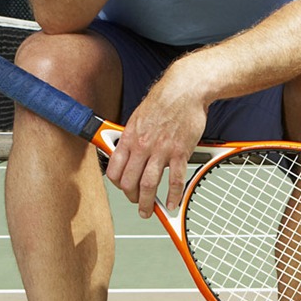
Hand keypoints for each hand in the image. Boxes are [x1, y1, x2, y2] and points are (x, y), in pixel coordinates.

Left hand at [104, 67, 207, 217]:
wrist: (185, 89)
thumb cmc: (164, 99)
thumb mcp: (138, 116)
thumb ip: (132, 136)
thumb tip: (127, 152)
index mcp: (130, 137)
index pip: (115, 169)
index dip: (117, 184)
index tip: (123, 188)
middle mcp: (143, 146)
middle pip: (130, 181)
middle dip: (131, 197)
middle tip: (136, 203)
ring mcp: (161, 150)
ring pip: (149, 185)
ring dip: (147, 203)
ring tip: (148, 211)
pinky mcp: (180, 152)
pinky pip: (175, 179)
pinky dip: (173, 195)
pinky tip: (172, 203)